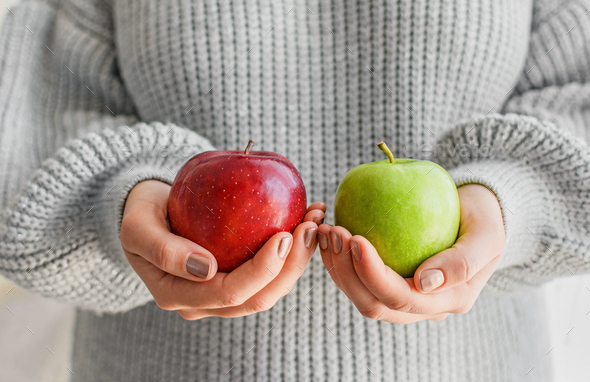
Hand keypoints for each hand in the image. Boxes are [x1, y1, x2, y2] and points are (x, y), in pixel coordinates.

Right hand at [120, 180, 324, 319]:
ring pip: (270, 289)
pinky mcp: (237, 277)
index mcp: (179, 294)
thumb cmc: (141, 213)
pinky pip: (269, 273)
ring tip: (315, 220)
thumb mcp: (138, 226)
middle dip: (292, 265)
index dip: (263, 269)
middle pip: (259, 297)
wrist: (148, 211)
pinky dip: (291, 252)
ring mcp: (222, 293)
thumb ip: (163, 249)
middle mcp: (203, 302)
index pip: (230, 292)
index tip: (284, 235)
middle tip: (311, 225)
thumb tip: (204, 269)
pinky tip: (304, 222)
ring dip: (299, 259)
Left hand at [318, 184, 504, 322]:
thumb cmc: (485, 218)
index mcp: (449, 300)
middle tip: (335, 232)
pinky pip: (357, 277)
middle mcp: (423, 306)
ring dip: (337, 265)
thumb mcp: (488, 234)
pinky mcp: (388, 281)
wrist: (477, 213)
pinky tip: (329, 232)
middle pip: (373, 303)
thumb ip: (465, 261)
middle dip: (347, 271)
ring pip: (359, 294)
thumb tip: (426, 283)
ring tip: (327, 230)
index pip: (401, 297)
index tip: (356, 239)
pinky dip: (339, 258)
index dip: (373, 273)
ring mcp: (403, 296)